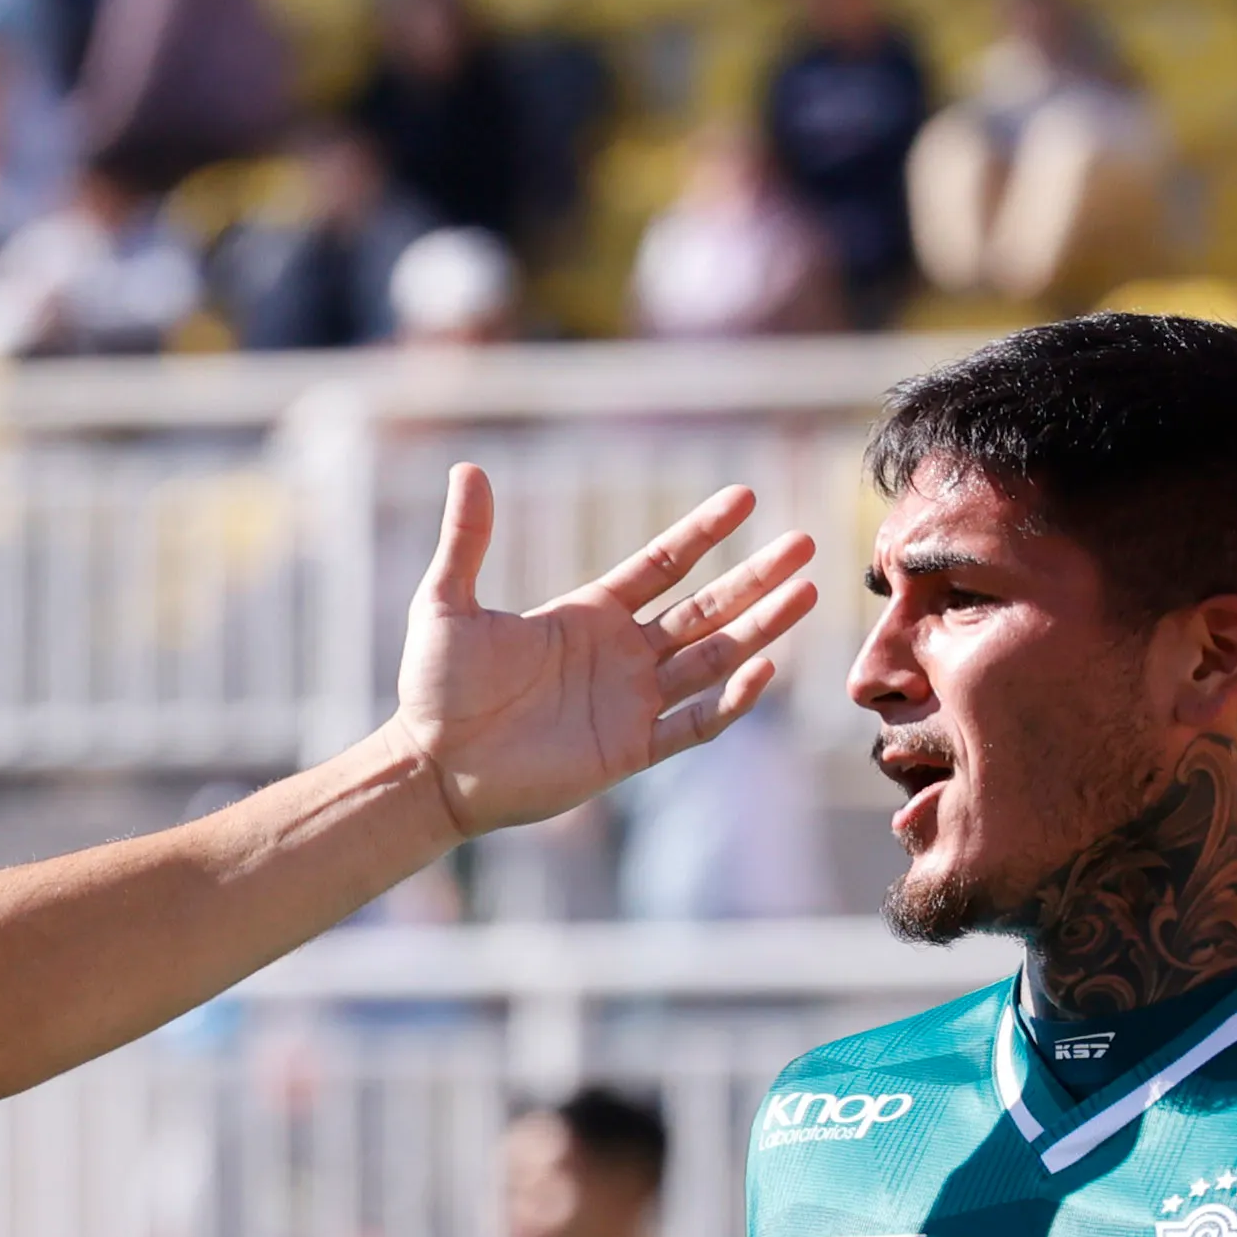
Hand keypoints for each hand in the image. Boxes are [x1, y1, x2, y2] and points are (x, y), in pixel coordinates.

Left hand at [392, 469, 819, 839]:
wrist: (429, 766)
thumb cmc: (434, 689)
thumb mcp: (447, 603)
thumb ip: (466, 540)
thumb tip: (468, 470)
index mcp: (589, 616)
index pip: (663, 565)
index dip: (703, 532)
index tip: (745, 497)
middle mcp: (621, 656)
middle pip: (706, 609)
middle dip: (755, 578)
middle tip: (805, 542)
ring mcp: (630, 703)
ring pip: (713, 659)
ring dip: (759, 629)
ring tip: (807, 593)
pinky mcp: (628, 749)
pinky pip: (693, 723)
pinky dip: (729, 701)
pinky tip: (763, 669)